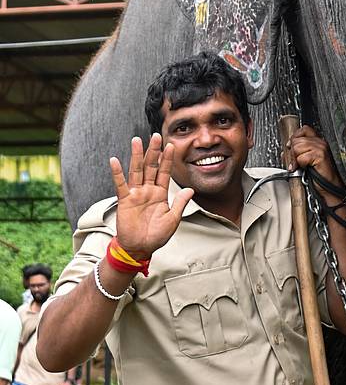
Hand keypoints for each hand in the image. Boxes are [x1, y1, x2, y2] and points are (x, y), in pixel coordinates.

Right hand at [110, 134, 193, 259]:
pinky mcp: (125, 200)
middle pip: (151, 167)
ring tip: (137, 141)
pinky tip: (115, 160)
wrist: (140, 248)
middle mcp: (148, 190)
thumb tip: (190, 189)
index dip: (168, 159)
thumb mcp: (173, 219)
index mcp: (160, 194)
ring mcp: (136, 194)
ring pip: (136, 171)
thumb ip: (179, 203)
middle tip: (156, 136)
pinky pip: (121, 185)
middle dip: (153, 152)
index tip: (171, 145)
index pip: (165, 172)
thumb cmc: (156, 236)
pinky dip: (117, 173)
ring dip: (137, 156)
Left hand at [288, 126, 339, 186]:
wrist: (329, 187)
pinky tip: (305, 168)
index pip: (304, 130)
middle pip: (297, 140)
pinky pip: (301, 157)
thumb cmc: (319, 176)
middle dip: (292, 152)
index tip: (289, 146)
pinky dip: (301, 164)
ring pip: (297, 147)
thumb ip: (295, 154)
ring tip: (299, 166)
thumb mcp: (305, 162)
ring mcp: (320, 148)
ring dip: (295, 159)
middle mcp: (320, 143)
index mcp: (318, 142)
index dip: (294, 137)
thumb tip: (285, 152)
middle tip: (295, 163)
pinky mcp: (320, 156)